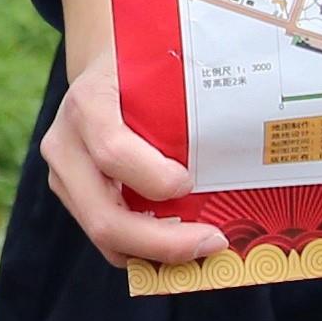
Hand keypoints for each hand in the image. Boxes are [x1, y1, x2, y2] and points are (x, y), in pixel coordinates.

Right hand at [41, 0, 228, 271]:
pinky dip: (146, 252)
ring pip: (103, 236)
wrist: (103, 67)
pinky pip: (106, 239)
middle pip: (103, 216)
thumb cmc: (143, 67)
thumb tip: (258, 131)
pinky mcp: (72, 197)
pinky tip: (181, 246)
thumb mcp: (158, 69)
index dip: (153, 177)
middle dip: (162, 242)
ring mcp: (63, 176)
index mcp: (87, 103)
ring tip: (204, 249)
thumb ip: (187, 101)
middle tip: (214, 241)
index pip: (112, 150)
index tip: (190, 183)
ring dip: (157, 253)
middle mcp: (65, 144)